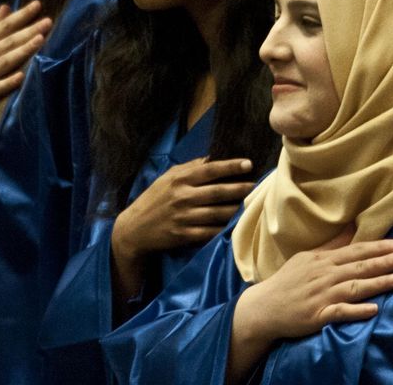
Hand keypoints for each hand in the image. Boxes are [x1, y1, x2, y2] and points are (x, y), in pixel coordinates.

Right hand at [0, 1, 51, 130]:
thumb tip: (7, 6)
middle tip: (48, 21)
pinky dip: (7, 82)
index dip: (20, 16)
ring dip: (22, 51)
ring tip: (40, 40)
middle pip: (8, 42)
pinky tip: (22, 76)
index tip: (37, 4)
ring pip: (4, 62)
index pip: (3, 27)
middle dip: (28, 31)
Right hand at [112, 157, 254, 262]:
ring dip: (237, 209)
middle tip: (259, 185)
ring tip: (253, 204)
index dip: (231, 166)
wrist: (133, 230)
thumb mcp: (167, 178)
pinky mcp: (183, 235)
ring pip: (217, 213)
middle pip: (218, 192)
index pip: (210, 170)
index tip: (249, 164)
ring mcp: (183, 217)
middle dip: (241, 188)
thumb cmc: (154, 199)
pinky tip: (237, 224)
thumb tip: (213, 157)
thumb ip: (190, 168)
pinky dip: (224, 228)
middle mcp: (182, 197)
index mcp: (179, 180)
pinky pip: (210, 232)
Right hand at [226, 230, 392, 382]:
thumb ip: (332, 245)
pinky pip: (339, 312)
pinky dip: (356, 311)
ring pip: (354, 287)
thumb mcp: (308, 257)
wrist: (263, 307)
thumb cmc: (288, 281)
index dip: (379, 247)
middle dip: (384, 262)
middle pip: (359, 266)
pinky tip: (373, 309)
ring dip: (377, 283)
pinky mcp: (317, 316)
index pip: (356, 250)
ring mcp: (321, 296)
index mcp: (323, 260)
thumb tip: (352, 226)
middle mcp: (324, 275)